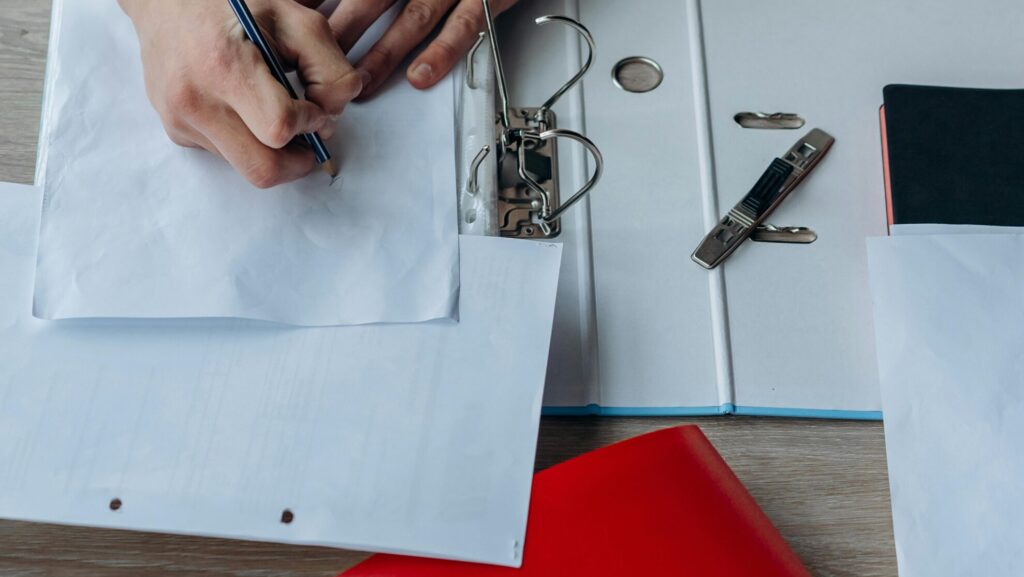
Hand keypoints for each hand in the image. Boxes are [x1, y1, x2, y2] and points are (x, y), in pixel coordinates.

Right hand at [119, 0, 362, 187]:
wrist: (164, 2)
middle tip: (309, 139)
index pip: (278, 128)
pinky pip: (225, 155)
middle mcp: (195, 100)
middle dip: (297, 163)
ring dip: (273, 152)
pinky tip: (244, 109)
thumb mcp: (292, 19)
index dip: (308, 124)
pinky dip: (247, 142)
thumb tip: (332, 114)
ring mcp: (181, 121)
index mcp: (224, 66)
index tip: (313, 107)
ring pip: (245, 168)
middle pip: (263, 169)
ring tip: (277, 115)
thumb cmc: (231, 5)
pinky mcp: (176, 132)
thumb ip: (329, 67)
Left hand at [327, 0, 518, 97]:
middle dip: (341, 31)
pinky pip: (464, 26)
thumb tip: (336, 13)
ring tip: (359, 83)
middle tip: (312, 62)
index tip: (295, 21)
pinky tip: (420, 76)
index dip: (321, 2)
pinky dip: (441, 52)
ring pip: (412, 18)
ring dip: (383, 53)